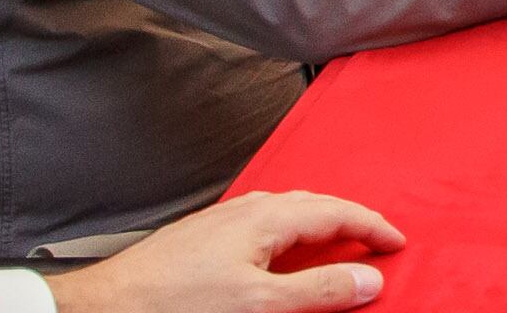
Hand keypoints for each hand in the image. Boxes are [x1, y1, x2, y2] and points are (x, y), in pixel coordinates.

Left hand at [50, 190, 403, 312]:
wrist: (106, 306)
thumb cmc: (176, 303)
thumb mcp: (258, 305)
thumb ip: (317, 291)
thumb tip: (369, 278)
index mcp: (268, 217)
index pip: (338, 211)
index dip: (373, 226)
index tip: (399, 243)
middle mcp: (248, 208)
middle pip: (315, 204)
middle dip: (350, 220)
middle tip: (375, 243)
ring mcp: (223, 219)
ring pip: (287, 212)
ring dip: (319, 225)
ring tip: (336, 247)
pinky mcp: (204, 235)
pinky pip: (264, 223)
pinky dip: (290, 234)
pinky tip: (280, 255)